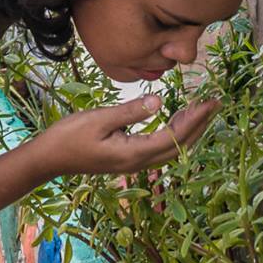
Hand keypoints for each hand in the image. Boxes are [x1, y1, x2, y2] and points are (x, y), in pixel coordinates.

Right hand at [25, 95, 220, 179]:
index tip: (209, 102)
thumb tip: (159, 100)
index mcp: (133, 153)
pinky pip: (159, 147)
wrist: (49, 159)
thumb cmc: (69, 136)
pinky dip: (173, 133)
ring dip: (188, 130)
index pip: (173, 137)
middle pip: (178, 147)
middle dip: (198, 125)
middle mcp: (138, 162)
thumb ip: (130, 111)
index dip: (194, 120)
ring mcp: (132, 163)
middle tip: (214, 103)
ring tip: (201, 110)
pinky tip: (175, 121)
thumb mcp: (99, 119)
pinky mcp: (127, 158)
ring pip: (170, 149)